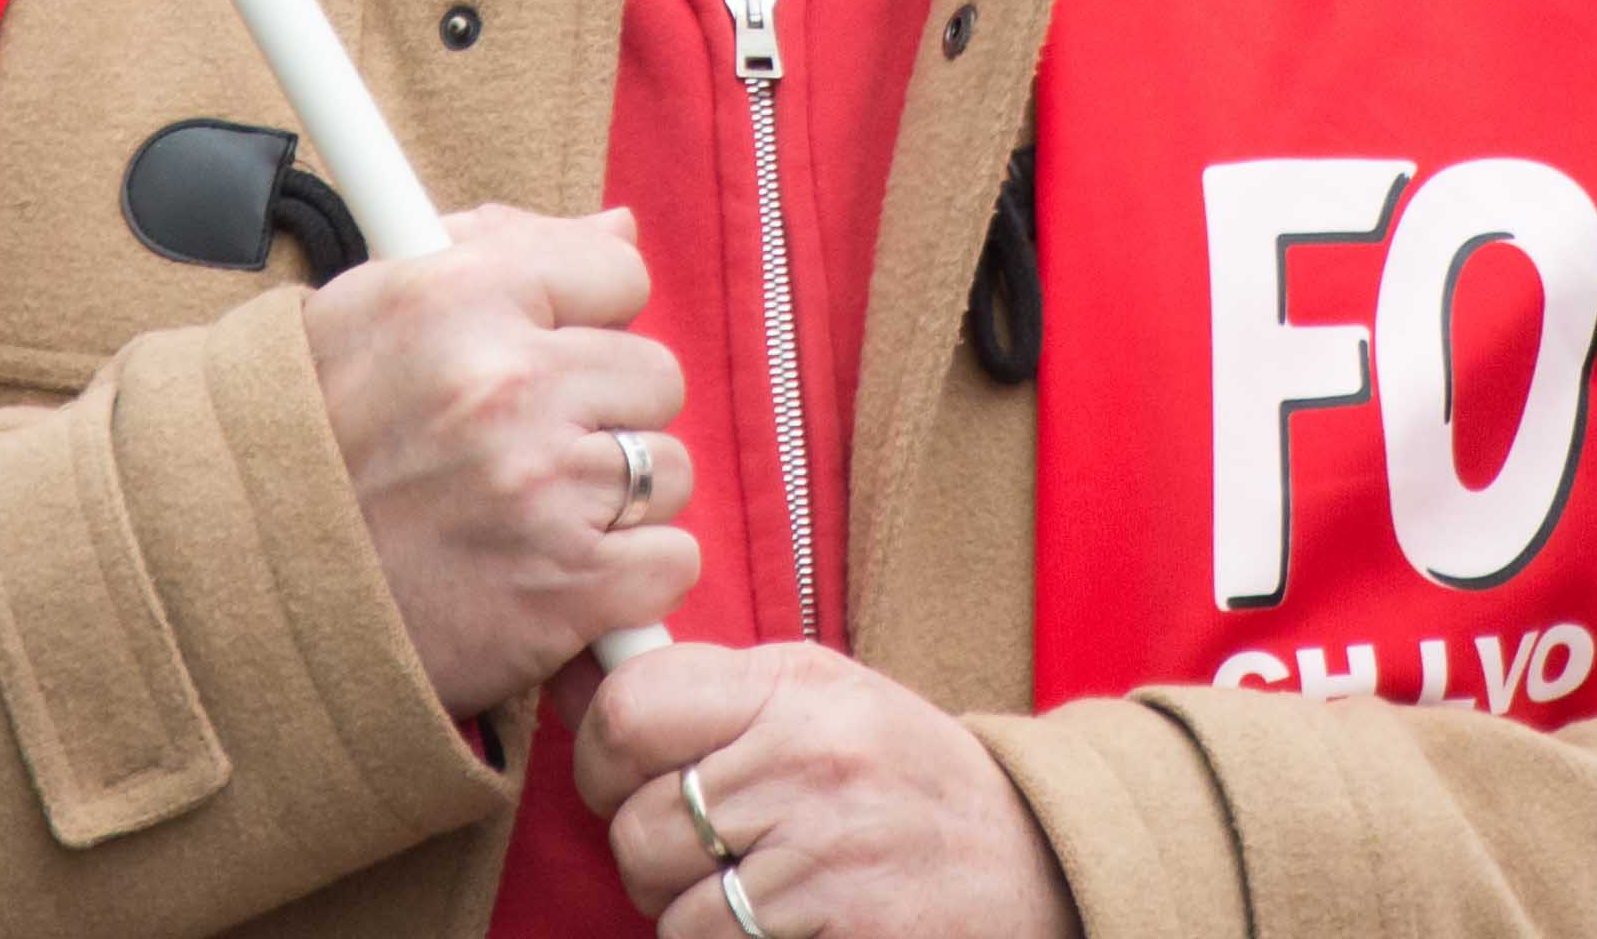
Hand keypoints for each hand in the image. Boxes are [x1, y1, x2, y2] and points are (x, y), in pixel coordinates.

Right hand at [302, 206, 696, 716]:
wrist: (243, 589)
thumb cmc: (313, 442)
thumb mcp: (376, 308)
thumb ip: (503, 250)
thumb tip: (620, 226)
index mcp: (458, 297)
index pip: (618, 272)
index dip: (589, 318)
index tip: (551, 353)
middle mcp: (506, 384)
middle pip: (654, 376)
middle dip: (606, 413)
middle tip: (533, 447)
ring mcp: (541, 489)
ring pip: (667, 471)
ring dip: (616, 501)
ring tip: (531, 515)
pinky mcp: (565, 589)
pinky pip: (671, 562)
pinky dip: (629, 580)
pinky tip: (558, 574)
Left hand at [581, 638, 1074, 938]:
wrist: (1025, 856)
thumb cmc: (898, 774)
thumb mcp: (814, 699)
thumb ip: (701, 693)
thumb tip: (570, 682)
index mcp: (791, 687)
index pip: (630, 712)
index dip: (600, 758)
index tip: (623, 779)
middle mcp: (807, 762)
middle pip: (638, 829)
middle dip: (650, 858)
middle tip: (701, 855)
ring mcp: (826, 854)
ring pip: (674, 913)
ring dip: (694, 918)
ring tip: (751, 893)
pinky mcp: (844, 930)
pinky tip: (782, 926)